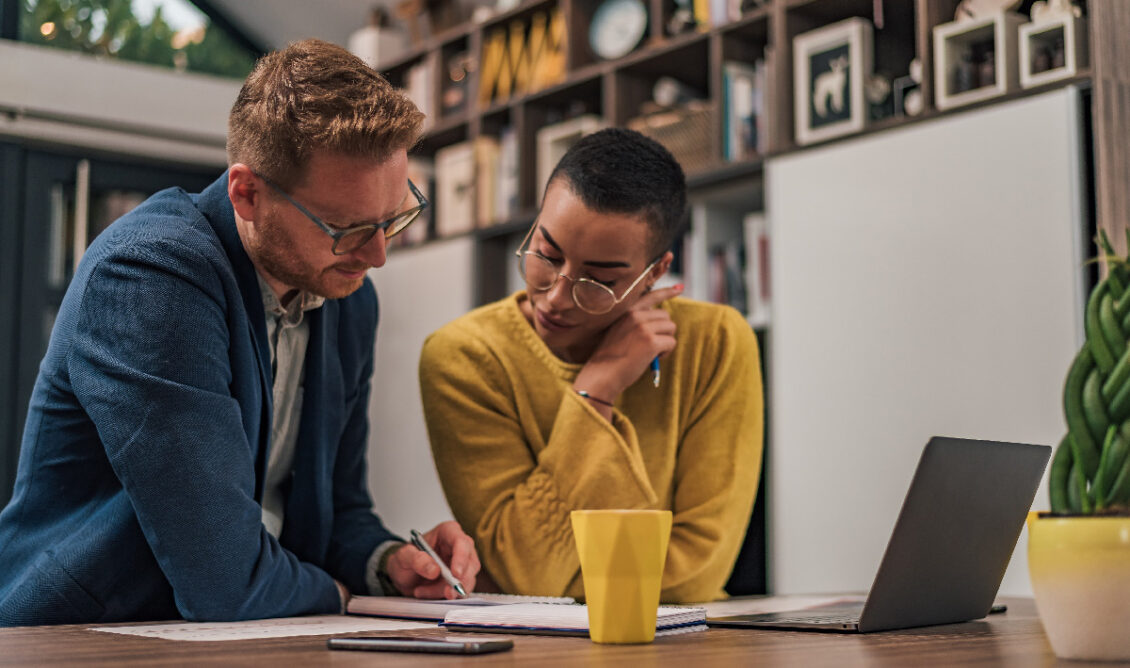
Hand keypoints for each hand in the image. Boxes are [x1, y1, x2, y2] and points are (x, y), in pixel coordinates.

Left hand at [385, 521, 479, 598]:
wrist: (404, 575)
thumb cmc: (406, 559)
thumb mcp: (403, 556)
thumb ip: (416, 560)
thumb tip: (434, 570)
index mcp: (447, 532)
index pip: (461, 542)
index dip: (461, 558)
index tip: (455, 574)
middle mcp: (459, 547)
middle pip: (471, 563)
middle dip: (459, 580)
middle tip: (446, 592)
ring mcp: (462, 565)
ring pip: (467, 580)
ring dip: (446, 590)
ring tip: (422, 591)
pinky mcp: (461, 580)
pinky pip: (460, 592)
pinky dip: (444, 597)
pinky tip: (428, 594)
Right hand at [574, 284, 681, 401]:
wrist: (602, 374)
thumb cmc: (611, 358)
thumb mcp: (619, 331)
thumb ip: (636, 322)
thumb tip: (660, 322)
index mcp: (627, 312)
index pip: (650, 296)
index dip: (667, 292)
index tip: (680, 287)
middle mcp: (635, 315)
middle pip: (666, 317)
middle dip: (663, 331)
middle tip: (651, 346)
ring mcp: (643, 327)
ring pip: (671, 328)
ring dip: (665, 342)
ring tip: (650, 353)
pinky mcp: (651, 342)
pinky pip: (671, 343)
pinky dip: (666, 353)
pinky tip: (652, 359)